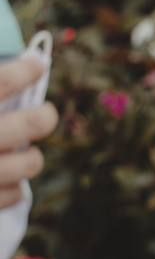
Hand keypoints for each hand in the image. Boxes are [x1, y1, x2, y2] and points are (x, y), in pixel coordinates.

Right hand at [0, 56, 56, 207]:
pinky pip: (16, 193)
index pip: (2, 82)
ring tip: (20, 152)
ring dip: (31, 157)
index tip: (37, 64)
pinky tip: (2, 179)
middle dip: (45, 117)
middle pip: (34, 122)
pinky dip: (13, 186)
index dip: (25, 70)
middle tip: (45, 115)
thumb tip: (20, 66)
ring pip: (32, 162)